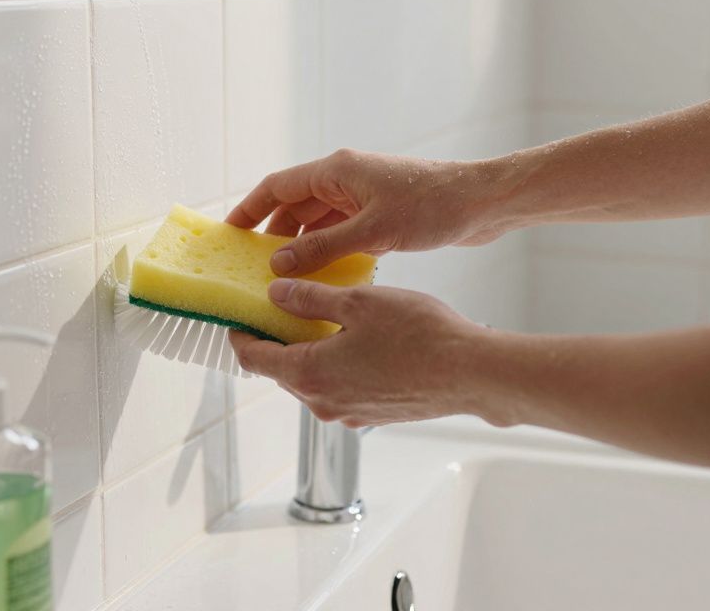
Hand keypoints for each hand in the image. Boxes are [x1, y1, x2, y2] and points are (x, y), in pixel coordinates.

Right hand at [226, 148, 516, 276]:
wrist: (482, 204)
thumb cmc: (432, 206)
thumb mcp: (372, 232)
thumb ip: (322, 249)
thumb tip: (278, 265)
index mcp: (336, 171)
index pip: (277, 187)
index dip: (249, 209)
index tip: (227, 234)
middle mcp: (345, 179)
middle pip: (294, 206)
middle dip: (272, 235)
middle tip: (252, 267)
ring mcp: (363, 196)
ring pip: (318, 222)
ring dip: (301, 246)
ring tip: (283, 278)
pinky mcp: (381, 214)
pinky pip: (341, 232)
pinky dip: (327, 252)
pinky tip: (322, 278)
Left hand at [229, 279, 490, 427]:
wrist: (469, 373)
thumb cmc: (419, 335)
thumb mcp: (358, 303)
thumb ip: (310, 299)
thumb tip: (276, 294)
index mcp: (310, 374)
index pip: (254, 358)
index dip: (241, 334)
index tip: (240, 315)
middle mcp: (323, 402)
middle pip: (281, 370)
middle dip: (278, 339)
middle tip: (283, 306)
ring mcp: (348, 413)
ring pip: (312, 380)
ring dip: (310, 352)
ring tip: (324, 318)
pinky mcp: (372, 414)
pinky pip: (340, 388)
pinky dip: (336, 365)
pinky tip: (357, 340)